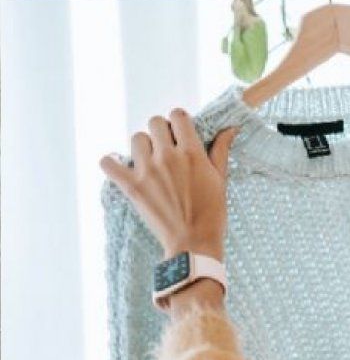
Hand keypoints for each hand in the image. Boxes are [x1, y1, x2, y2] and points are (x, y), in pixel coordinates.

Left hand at [99, 109, 238, 261]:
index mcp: (192, 153)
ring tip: (150, 162)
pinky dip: (111, 162)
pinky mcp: (132, 186)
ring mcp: (147, 171)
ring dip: (143, 146)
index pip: (178, 115)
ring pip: (136, 138)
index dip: (179, 122)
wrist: (194, 244)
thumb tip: (231, 128)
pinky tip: (120, 166)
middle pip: (155, 123)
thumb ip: (221, 150)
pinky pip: (108, 163)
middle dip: (161, 132)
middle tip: (167, 149)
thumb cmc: (212, 214)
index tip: (181, 133)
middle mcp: (168, 157)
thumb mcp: (220, 180)